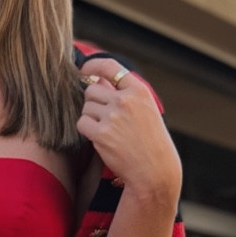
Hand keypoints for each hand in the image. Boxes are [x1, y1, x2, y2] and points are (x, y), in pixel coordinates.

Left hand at [77, 58, 181, 203]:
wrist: (154, 171)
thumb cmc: (150, 142)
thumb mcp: (145, 111)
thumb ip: (123, 94)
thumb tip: (97, 80)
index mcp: (139, 91)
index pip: (110, 66)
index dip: (93, 66)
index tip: (84, 69)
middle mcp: (125, 100)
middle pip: (92, 90)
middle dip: (93, 102)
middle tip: (104, 118)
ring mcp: (113, 116)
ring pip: (86, 108)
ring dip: (91, 118)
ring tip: (108, 132)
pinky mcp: (101, 134)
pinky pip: (81, 123)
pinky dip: (87, 131)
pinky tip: (101, 139)